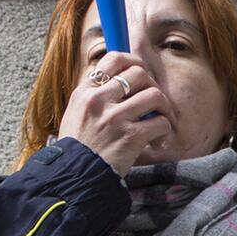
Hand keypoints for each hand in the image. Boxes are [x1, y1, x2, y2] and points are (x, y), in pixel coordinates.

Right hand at [58, 52, 173, 176]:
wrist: (73, 176)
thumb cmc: (79, 146)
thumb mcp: (77, 112)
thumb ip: (96, 94)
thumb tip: (122, 76)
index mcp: (85, 92)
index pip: (114, 59)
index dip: (134, 61)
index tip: (142, 72)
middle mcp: (98, 101)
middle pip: (139, 73)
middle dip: (152, 85)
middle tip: (154, 101)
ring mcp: (114, 118)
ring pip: (154, 95)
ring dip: (163, 107)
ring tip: (158, 119)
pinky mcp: (130, 137)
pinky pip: (160, 122)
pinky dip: (163, 130)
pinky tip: (155, 139)